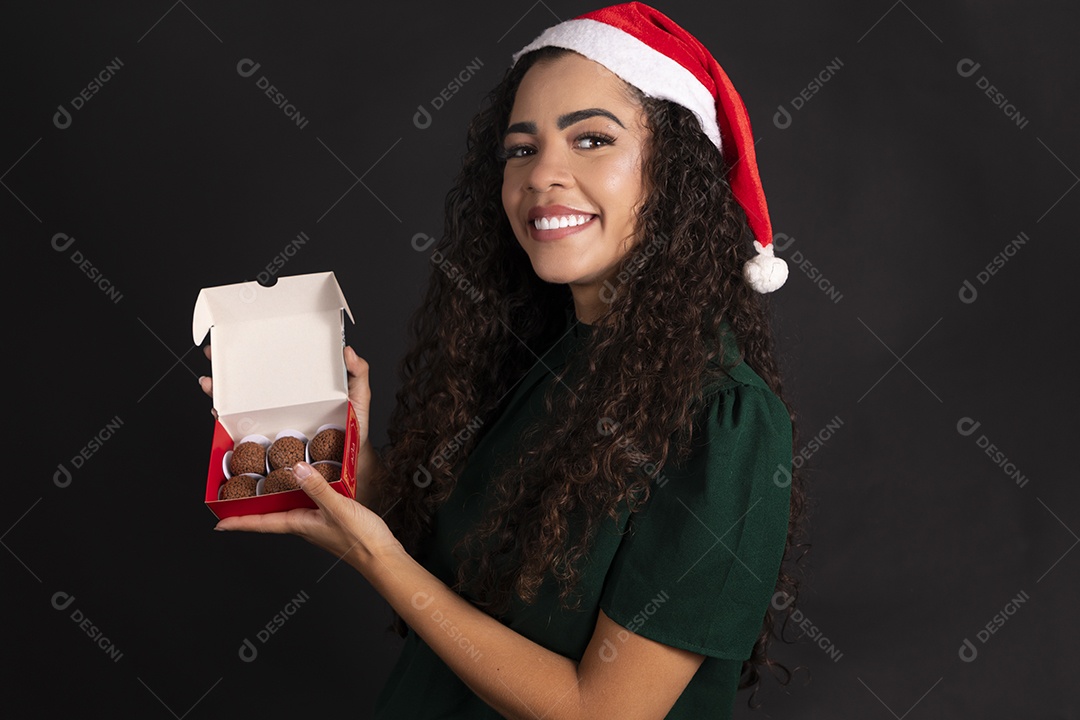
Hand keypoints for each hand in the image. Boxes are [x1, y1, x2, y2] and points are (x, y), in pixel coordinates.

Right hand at [199, 342, 375, 468]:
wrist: (348, 467)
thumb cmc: (354, 431)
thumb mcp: (359, 399)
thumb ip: (358, 375)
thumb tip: (348, 351)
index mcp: (300, 389)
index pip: (274, 366)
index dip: (255, 352)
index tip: (238, 336)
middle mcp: (281, 404)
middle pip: (249, 382)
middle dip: (227, 368)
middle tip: (213, 355)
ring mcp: (271, 423)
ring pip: (239, 405)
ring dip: (219, 393)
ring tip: (210, 383)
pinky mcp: (266, 444)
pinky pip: (240, 432)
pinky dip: (226, 422)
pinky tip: (218, 413)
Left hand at [214, 461, 402, 565]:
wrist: (383, 558)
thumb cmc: (361, 540)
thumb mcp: (338, 508)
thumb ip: (318, 487)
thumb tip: (296, 468)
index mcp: (300, 524)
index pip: (261, 523)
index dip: (238, 522)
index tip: (218, 522)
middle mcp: (304, 525)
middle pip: (270, 516)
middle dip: (251, 509)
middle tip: (233, 499)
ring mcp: (317, 524)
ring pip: (287, 510)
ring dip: (274, 501)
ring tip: (262, 488)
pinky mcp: (330, 521)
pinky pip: (306, 506)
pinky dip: (298, 495)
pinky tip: (306, 485)